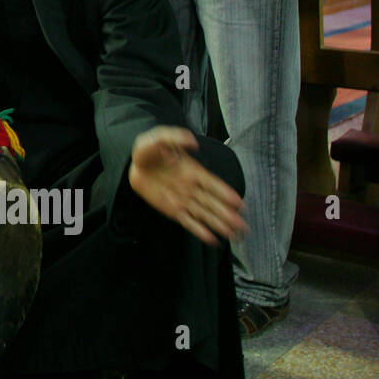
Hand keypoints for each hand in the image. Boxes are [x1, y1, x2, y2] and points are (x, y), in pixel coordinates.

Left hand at [128, 126, 246, 245]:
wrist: (134, 164)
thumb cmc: (150, 150)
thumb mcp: (160, 138)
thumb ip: (176, 137)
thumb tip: (193, 142)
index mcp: (193, 171)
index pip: (213, 184)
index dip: (226, 194)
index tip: (241, 204)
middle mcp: (191, 187)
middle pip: (213, 204)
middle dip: (229, 215)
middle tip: (244, 228)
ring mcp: (183, 200)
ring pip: (204, 215)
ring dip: (219, 225)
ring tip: (235, 236)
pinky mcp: (171, 209)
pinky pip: (187, 222)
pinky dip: (199, 231)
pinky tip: (212, 240)